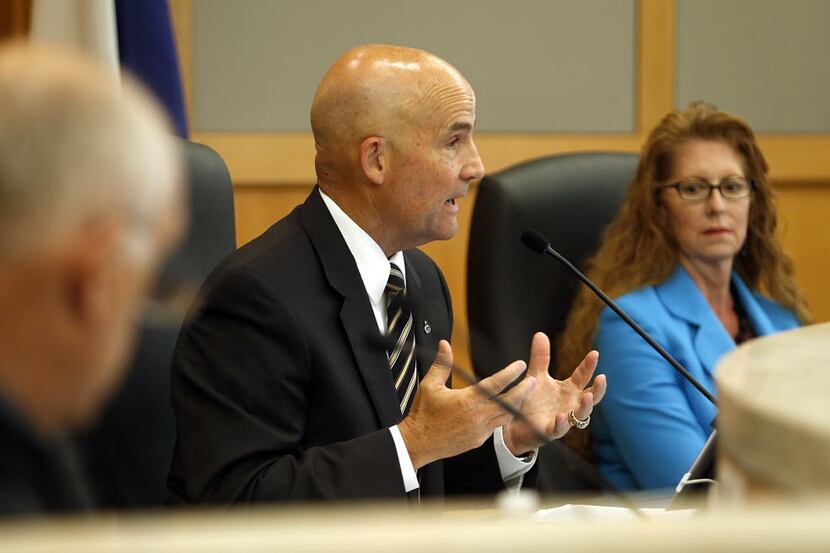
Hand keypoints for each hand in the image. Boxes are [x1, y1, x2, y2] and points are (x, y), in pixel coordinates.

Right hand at [398, 340, 536, 469]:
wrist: (418, 443)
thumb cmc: (422, 413)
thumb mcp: (430, 385)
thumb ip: (441, 364)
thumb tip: (444, 344)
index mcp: (468, 400)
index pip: (496, 384)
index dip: (510, 373)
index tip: (520, 365)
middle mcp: (478, 416)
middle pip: (509, 403)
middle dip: (523, 391)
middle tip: (533, 380)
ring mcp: (480, 431)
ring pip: (506, 417)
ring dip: (516, 406)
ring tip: (524, 395)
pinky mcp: (478, 441)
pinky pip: (495, 427)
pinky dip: (501, 418)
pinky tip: (504, 411)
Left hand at [503, 332, 605, 455]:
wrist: (516, 422)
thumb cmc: (532, 399)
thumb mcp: (536, 375)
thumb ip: (541, 357)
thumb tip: (540, 334)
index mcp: (569, 390)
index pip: (583, 376)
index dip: (589, 365)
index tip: (594, 353)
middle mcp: (570, 404)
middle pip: (591, 397)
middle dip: (598, 389)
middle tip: (602, 378)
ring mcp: (564, 418)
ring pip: (581, 415)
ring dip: (585, 406)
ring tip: (586, 395)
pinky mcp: (551, 431)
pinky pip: (559, 429)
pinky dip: (562, 423)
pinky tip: (562, 416)